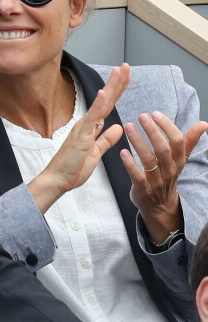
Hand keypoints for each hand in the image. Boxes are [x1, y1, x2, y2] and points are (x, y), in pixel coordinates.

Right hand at [29, 63, 130, 213]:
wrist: (57, 180)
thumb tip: (117, 127)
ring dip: (111, 87)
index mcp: (91, 127)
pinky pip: (92, 118)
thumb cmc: (73, 168)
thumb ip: (106, 139)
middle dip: (117, 82)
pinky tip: (104, 92)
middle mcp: (86, 123)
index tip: (126, 76)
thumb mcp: (95, 153)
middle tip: (126, 65)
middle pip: (106, 100)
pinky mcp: (81, 135)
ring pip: (101, 104)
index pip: (108, 105)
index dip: (117, 90)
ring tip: (119, 71)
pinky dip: (98, 104)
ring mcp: (83, 128)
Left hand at [120, 111, 207, 243]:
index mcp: (178, 161)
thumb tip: (204, 123)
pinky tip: (122, 152)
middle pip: (163, 149)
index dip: (167, 127)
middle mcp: (169, 170)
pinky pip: (137, 176)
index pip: (178, 142)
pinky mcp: (142, 189)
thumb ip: (188, 141)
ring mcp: (156, 180)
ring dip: (138, 142)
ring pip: (149, 160)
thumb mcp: (179, 160)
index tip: (155, 113)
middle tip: (142, 116)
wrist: (160, 208)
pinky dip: (130, 164)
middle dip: (153, 132)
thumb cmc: (167, 177)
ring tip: (128, 127)